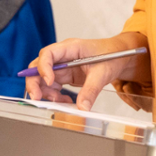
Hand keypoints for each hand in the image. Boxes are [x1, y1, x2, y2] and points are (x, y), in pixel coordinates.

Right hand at [25, 32, 147, 111]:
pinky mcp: (66, 75)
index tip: (50, 82)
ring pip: (43, 79)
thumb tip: (82, 108)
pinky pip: (53, 87)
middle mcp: (63, 56)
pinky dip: (55, 96)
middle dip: (35, 82)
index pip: (48, 53)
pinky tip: (66, 102)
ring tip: (60, 102)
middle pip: (39, 66)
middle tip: (37, 98)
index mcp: (70, 47)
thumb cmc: (112, 56)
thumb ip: (91, 90)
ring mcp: (63, 66)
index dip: (43, 67)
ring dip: (46, 92)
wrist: (121, 57)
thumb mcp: (102, 73)